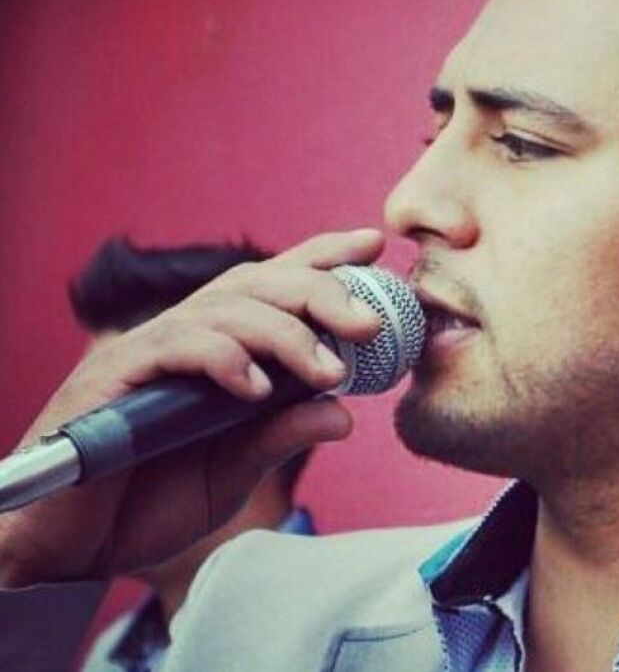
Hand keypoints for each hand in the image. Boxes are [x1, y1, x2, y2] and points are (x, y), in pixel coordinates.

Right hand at [0, 229, 385, 586]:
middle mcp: (188, 336)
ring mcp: (149, 350)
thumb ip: (280, 436)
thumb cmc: (149, 501)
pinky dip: (223, 359)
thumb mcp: (234, 470)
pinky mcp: (114, 374)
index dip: (321, 257)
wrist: (73, 547)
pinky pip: (176, 346)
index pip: (275, 284)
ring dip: (285, 335)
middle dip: (321, 292)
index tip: (372, 245)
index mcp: (222, 348)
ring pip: (226, 309)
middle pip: (259, 284)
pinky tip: (255, 389)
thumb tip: (345, 415)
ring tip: (328, 372)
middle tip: (371, 324)